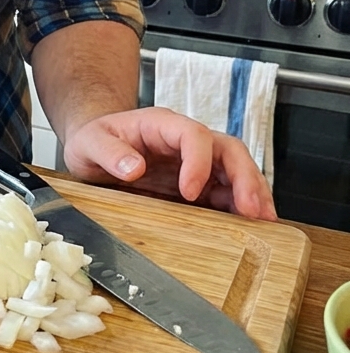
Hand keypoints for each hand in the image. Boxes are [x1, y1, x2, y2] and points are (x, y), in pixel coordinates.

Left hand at [61, 106, 277, 220]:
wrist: (92, 149)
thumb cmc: (93, 140)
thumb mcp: (88, 142)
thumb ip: (108, 152)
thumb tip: (133, 167)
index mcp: (160, 125)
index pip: (193, 135)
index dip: (198, 162)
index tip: (189, 191)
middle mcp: (184, 141)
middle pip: (227, 150)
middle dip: (244, 178)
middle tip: (252, 210)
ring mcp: (195, 163)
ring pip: (236, 171)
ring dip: (253, 194)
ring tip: (264, 222)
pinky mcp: (198, 184)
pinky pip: (227, 192)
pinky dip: (241, 208)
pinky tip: (251, 227)